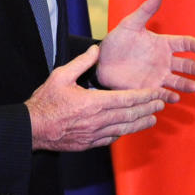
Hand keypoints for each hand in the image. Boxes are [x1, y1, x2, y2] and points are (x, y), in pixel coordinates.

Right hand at [25, 45, 165, 150]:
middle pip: (129, 114)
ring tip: (153, 118)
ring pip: (123, 129)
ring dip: (140, 123)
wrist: (32, 128)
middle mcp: (97, 120)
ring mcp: (94, 134)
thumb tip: (97, 50)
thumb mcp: (61, 75)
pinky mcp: (88, 143)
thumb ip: (81, 62)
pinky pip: (111, 139)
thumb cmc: (45, 101)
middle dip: (148, 108)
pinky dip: (123, 133)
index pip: (126, 99)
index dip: (144, 96)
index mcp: (93, 102)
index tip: (157, 92)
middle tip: (162, 103)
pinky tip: (128, 128)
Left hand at [97, 0, 194, 101]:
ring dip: (186, 84)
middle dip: (194, 68)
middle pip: (185, 65)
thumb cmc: (117, 40)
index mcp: (163, 44)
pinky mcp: (148, 89)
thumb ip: (145, 10)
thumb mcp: (130, 24)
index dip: (192, 44)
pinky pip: (162, 94)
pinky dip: (169, 96)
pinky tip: (173, 97)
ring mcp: (157, 76)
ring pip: (178, 82)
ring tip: (193, 86)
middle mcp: (164, 61)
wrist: (101, 61)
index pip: (183, 43)